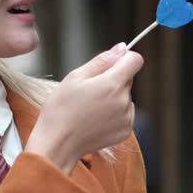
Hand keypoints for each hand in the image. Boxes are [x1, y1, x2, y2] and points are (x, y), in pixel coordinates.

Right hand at [26, 43, 143, 173]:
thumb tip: (122, 48)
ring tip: (90, 108)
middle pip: (128, 79)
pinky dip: (114, 114)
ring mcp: (127, 118)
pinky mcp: (125, 131)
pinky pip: (125, 114)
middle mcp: (124, 101)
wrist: (57, 144)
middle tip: (89, 90)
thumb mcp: (75, 77)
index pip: (135, 60)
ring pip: (126, 97)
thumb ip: (102, 61)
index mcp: (112, 84)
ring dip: (113, 98)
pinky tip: (95, 119)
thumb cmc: (61, 109)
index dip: (123, 58)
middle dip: (113, 80)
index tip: (110, 64)